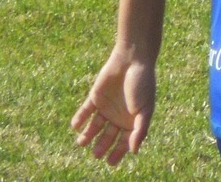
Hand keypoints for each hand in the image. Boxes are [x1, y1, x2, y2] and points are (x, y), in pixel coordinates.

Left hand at [71, 48, 154, 166]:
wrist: (132, 58)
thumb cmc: (142, 84)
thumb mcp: (145, 109)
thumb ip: (140, 130)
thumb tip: (134, 151)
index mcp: (133, 120)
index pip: (124, 141)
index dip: (118, 152)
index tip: (110, 162)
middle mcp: (119, 115)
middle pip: (108, 136)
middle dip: (102, 146)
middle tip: (96, 154)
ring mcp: (107, 107)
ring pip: (95, 126)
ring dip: (88, 135)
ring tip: (81, 143)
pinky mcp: (96, 97)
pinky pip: (86, 111)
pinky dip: (80, 119)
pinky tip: (76, 126)